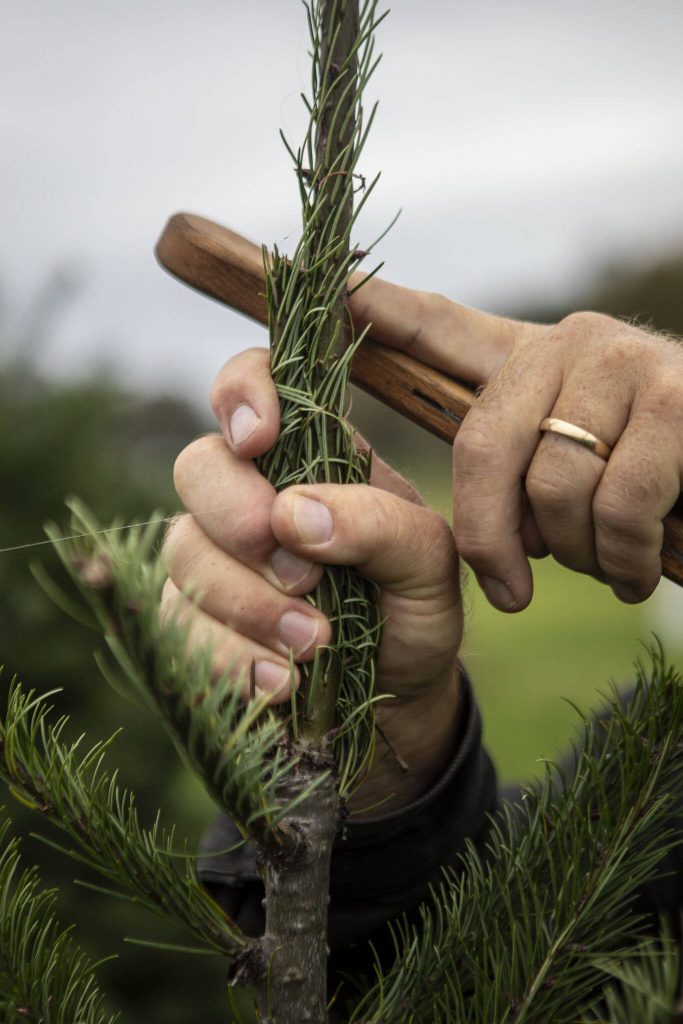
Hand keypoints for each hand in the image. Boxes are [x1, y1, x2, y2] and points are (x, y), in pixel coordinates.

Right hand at [163, 350, 463, 811]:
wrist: (395, 696)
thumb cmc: (412, 608)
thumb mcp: (429, 564)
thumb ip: (379, 526)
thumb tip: (292, 514)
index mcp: (311, 453)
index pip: (252, 383)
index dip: (241, 393)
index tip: (257, 439)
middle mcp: (251, 492)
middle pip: (198, 466)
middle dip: (240, 518)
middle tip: (302, 575)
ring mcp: (213, 556)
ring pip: (183, 550)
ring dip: (249, 603)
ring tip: (314, 644)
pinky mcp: (193, 619)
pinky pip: (181, 625)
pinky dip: (232, 657)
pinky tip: (282, 681)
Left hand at [349, 279, 682, 610]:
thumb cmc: (653, 485)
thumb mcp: (572, 469)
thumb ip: (513, 471)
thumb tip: (477, 540)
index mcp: (529, 357)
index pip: (438, 326)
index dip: (379, 307)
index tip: (325, 290)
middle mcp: (571, 340)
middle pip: (482, 445)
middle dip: (491, 538)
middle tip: (512, 587)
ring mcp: (626, 360)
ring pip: (553, 485)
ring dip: (577, 554)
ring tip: (605, 561)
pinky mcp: (680, 397)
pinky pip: (618, 503)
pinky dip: (625, 558)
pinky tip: (639, 568)